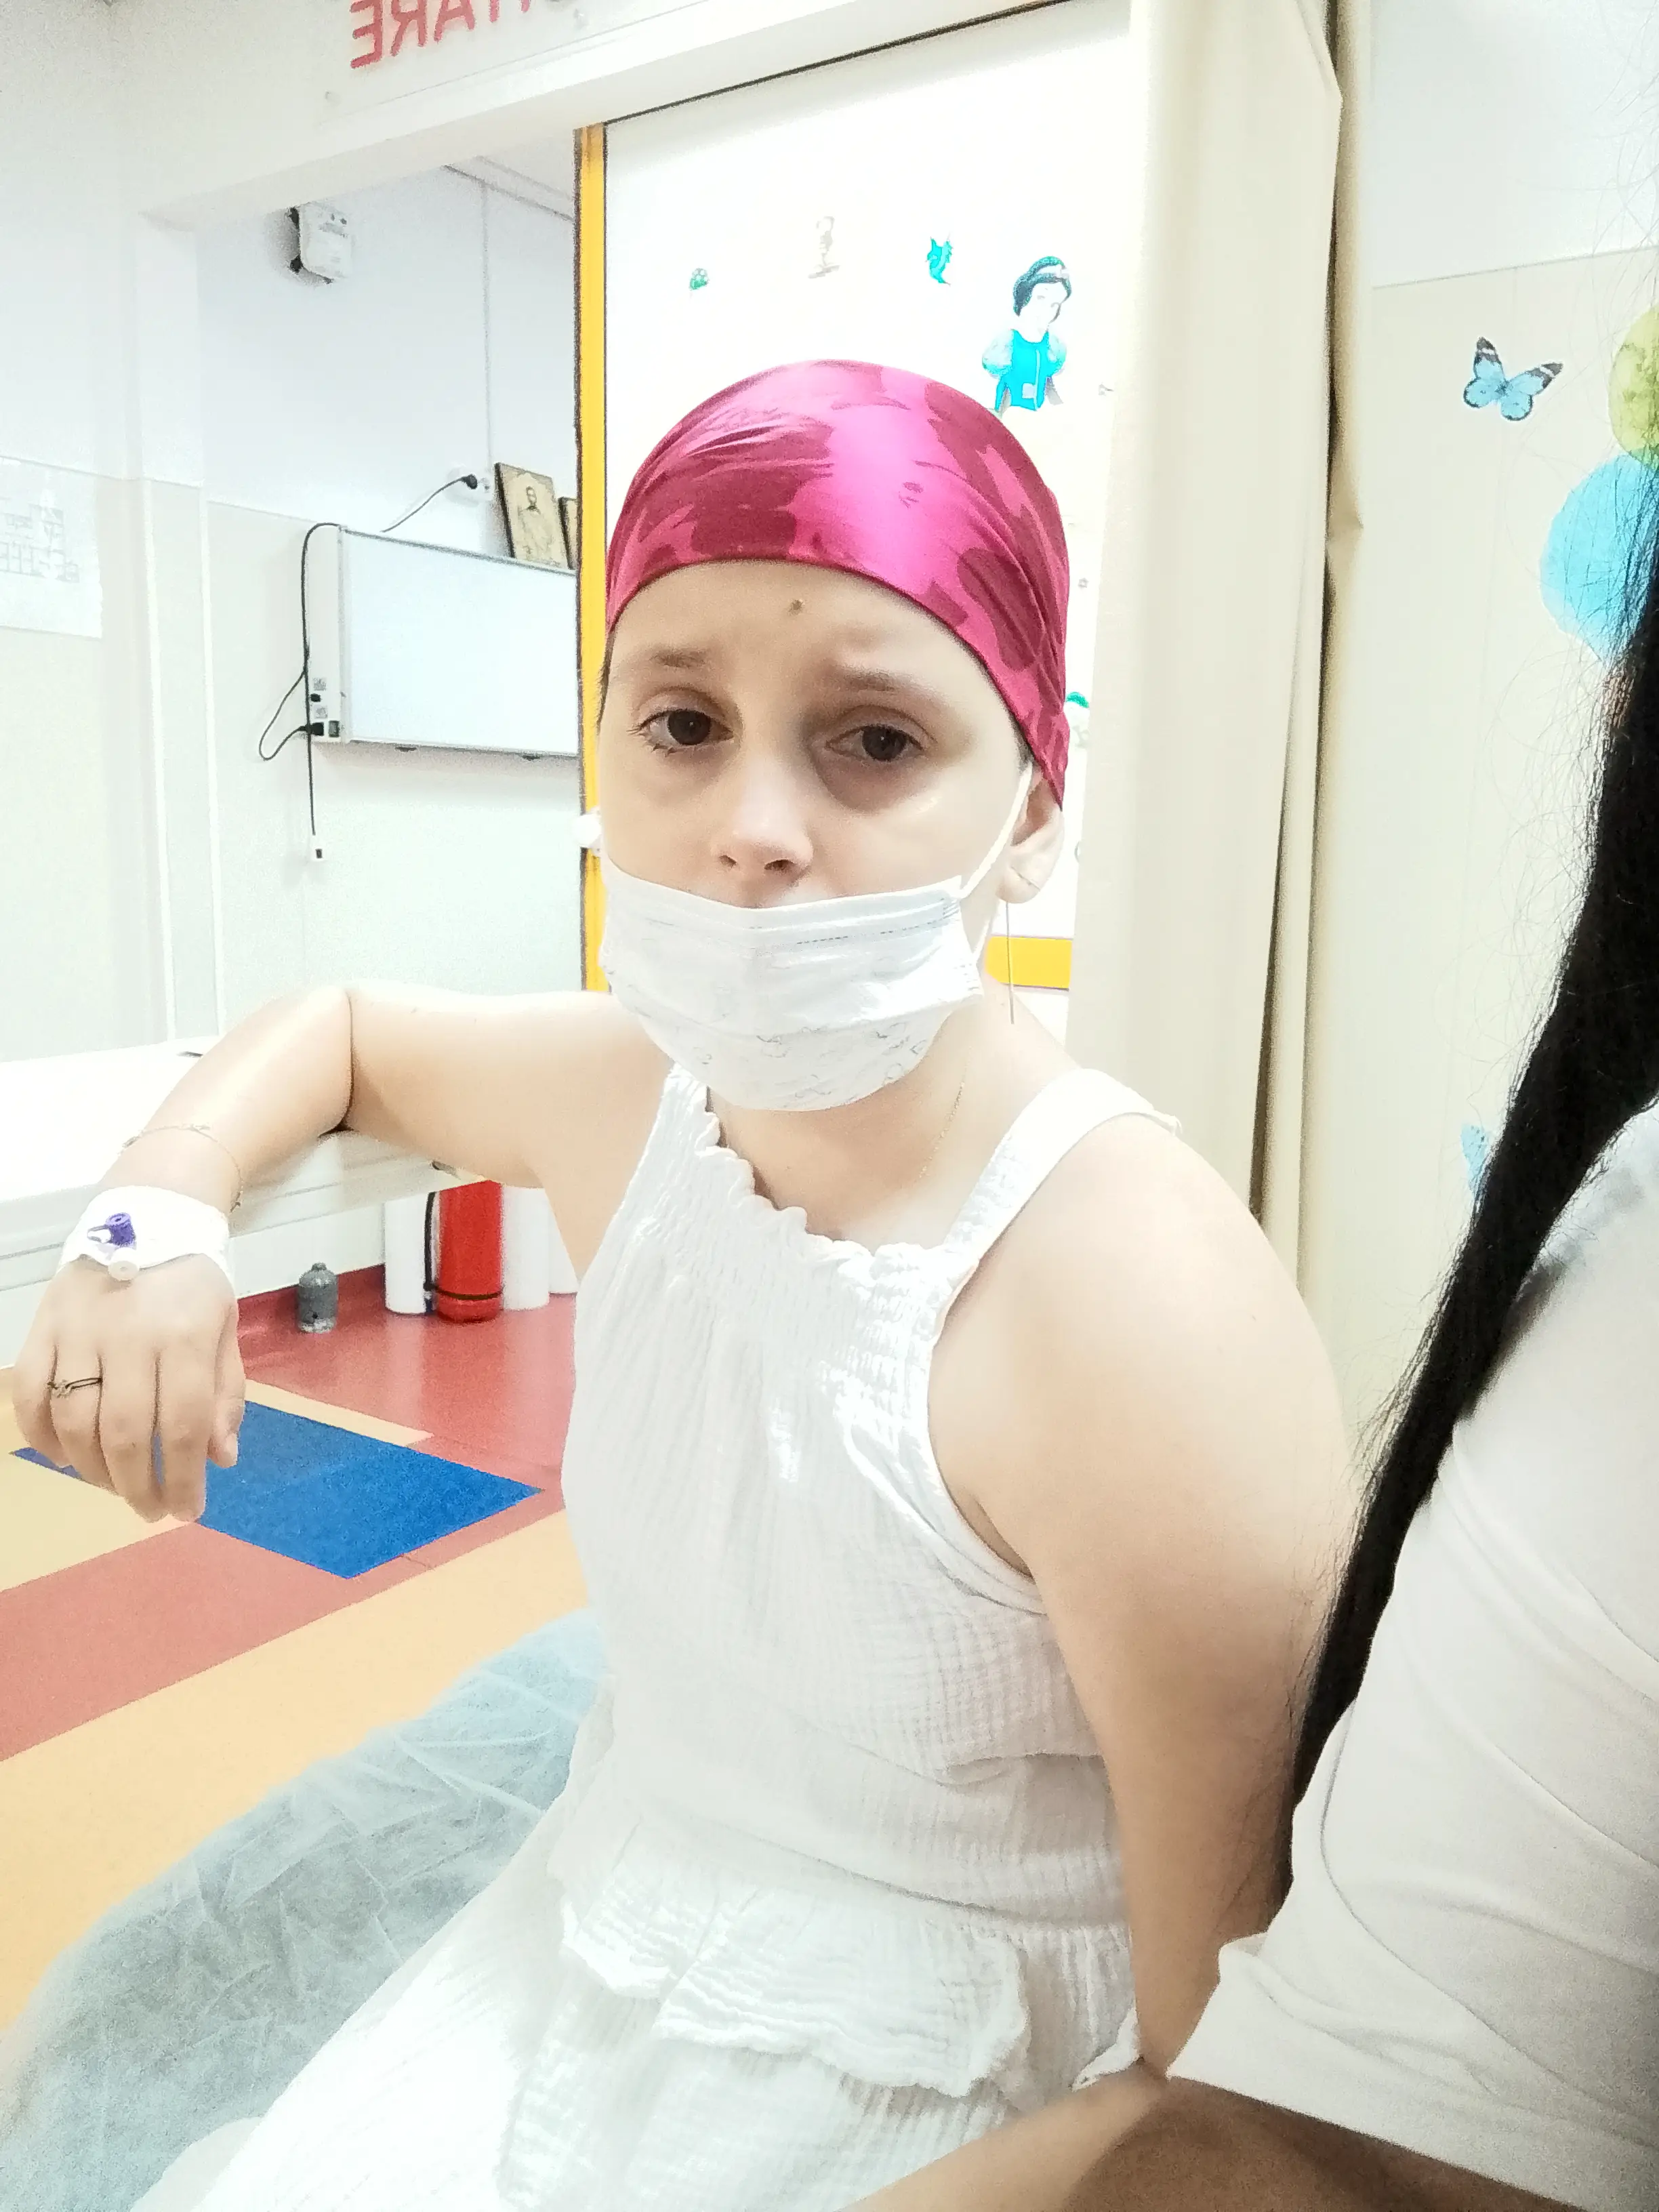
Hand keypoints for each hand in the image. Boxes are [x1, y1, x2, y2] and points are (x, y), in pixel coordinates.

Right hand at [13, 1257, 244, 1522]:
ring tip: (115, 1485)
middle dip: (137, 1485)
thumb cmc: (194, 1280)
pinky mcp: (42, 1326)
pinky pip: (29, 1393)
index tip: (187, 1511)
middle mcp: (129, 1334)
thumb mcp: (226, 1329)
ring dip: (92, 1469)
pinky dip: (40, 1435)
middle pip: (123, 1432)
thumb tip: (221, 1459)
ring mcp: (79, 1330)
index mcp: (185, 1335)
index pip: (183, 1424)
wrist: (150, 1213)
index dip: (184, 1477)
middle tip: (149, 1510)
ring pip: (73, 1420)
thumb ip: (225, 1394)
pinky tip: (63, 1457)